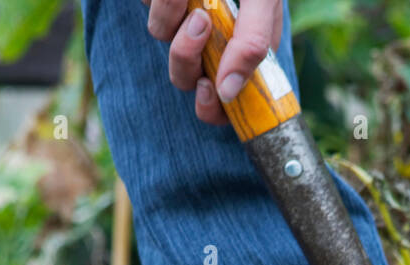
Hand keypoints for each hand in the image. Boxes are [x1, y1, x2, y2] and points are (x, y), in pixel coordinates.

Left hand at [143, 0, 283, 125]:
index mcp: (238, 53)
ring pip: (160, 34)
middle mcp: (209, 42)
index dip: (210, 108)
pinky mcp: (159, 1)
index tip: (208, 88)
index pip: (219, 106)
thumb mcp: (263, 1)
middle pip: (183, 76)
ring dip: (168, 13)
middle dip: (185, 55)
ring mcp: (181, 19)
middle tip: (200, 21)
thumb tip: (228, 92)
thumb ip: (253, 43)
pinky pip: (145, 4)